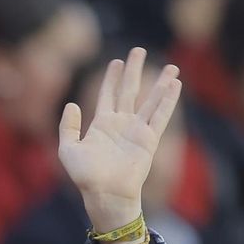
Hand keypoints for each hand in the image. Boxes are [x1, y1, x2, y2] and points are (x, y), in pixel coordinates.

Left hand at [58, 47, 182, 233]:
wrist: (105, 193)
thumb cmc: (85, 176)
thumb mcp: (68, 150)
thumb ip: (68, 127)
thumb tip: (71, 105)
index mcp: (102, 124)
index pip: (108, 94)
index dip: (112, 78)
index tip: (117, 62)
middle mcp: (121, 124)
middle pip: (129, 90)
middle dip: (133, 70)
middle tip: (138, 50)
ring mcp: (136, 131)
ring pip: (150, 100)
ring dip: (160, 83)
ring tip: (171, 67)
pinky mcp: (149, 139)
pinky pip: (160, 115)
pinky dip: (168, 100)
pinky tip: (175, 85)